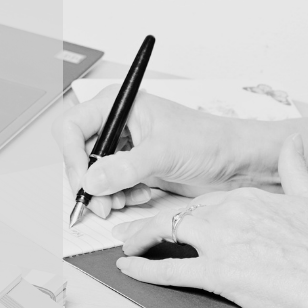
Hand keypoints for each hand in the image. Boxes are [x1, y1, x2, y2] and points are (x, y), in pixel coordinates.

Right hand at [54, 85, 258, 218]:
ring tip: (124, 201)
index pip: (73, 126)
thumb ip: (124, 168)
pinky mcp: (133, 164)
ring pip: (93, 172)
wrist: (235, 161)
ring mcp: (125, 144)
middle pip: (80, 152)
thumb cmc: (208, 141)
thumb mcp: (164, 153)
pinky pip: (110, 183)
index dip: (72, 155)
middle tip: (101, 203)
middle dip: (89, 181)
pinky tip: (139, 195)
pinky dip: (118, 195)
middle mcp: (117, 122)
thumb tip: (91, 180)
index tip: (83, 181)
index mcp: (119, 104)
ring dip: (105, 192)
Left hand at [111, 135, 307, 307]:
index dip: (185, 211)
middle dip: (154, 223)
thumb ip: (294, 168)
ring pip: (165, 232)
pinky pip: (169, 269)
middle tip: (136, 231)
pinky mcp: (217, 272)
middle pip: (179, 213)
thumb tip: (293, 141)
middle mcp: (228, 212)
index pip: (203, 200)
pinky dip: (143, 270)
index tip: (176, 219)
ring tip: (129, 246)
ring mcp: (220, 241)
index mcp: (246, 197)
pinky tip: (130, 268)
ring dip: (141, 239)